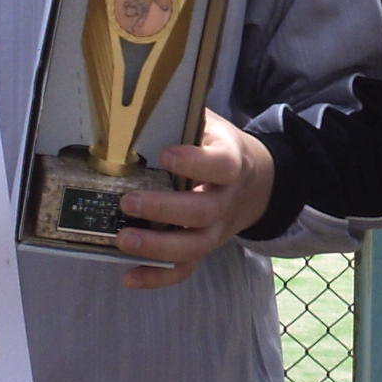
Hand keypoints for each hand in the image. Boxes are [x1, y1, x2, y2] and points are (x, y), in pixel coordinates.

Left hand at [112, 112, 276, 289]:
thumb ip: (187, 120)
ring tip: (123, 239)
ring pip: (194, 247)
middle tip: (129, 200)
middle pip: (203, 212)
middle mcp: (226, 201)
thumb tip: (143, 104)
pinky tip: (128, 276)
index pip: (221, 166)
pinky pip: (185, 270)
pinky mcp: (205, 249)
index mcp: (232, 164)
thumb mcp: (213, 128)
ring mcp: (217, 231)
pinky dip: (157, 277)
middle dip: (164, 210)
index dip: (195, 163)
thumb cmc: (221, 150)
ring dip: (157, 246)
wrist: (258, 183)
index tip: (165, 155)